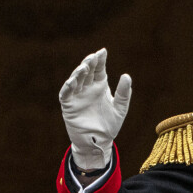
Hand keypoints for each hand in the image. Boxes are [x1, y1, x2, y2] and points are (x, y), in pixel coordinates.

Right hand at [59, 48, 131, 169]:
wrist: (99, 141)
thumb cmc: (109, 125)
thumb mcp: (120, 109)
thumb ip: (123, 93)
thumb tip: (126, 75)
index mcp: (100, 87)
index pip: (99, 70)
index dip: (100, 60)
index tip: (103, 51)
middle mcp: (88, 89)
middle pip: (87, 72)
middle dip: (89, 63)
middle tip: (93, 57)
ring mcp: (77, 96)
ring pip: (75, 80)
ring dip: (78, 73)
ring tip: (84, 67)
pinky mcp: (69, 106)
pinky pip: (66, 94)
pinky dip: (68, 87)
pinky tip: (72, 81)